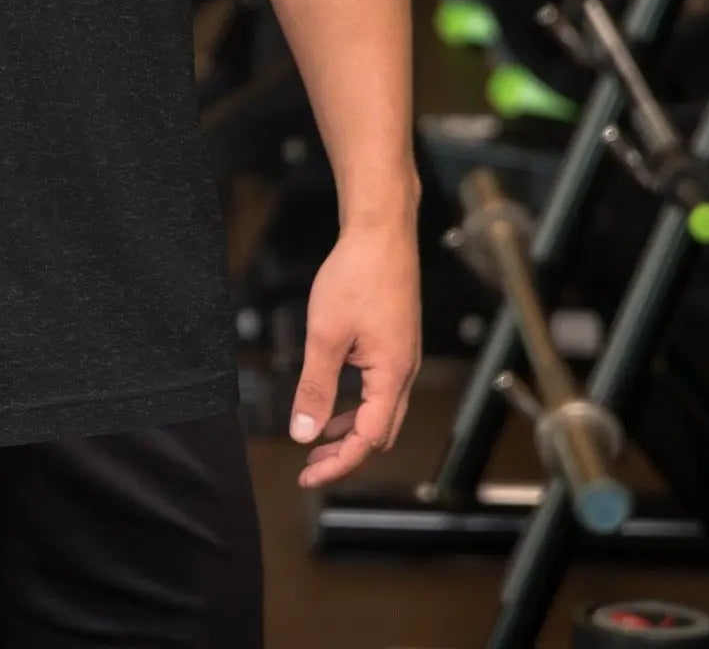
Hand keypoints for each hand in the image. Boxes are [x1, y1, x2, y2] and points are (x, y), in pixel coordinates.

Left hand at [289, 214, 420, 488]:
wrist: (381, 232)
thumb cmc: (357, 275)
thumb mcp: (326, 335)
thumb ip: (315, 386)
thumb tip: (304, 432)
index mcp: (391, 375)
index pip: (368, 439)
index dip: (338, 463)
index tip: (308, 476)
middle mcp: (404, 372)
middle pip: (379, 433)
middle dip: (346, 455)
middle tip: (311, 466)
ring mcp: (402, 357)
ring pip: (380, 412)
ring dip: (351, 431)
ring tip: (318, 440)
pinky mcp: (395, 343)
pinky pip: (379, 389)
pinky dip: (356, 405)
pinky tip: (334, 400)